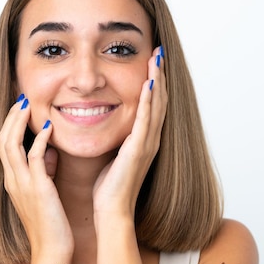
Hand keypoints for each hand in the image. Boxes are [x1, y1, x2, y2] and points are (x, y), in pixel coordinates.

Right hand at [0, 97, 73, 255]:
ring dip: (19, 122)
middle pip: (2, 140)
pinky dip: (39, 139)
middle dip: (11, 117)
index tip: (20, 108)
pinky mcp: (37, 188)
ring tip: (27, 105)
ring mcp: (22, 184)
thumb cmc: (51, 223)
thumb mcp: (44, 192)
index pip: (4, 146)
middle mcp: (13, 180)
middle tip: (21, 99)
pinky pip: (34, 157)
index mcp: (13, 181)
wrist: (52, 250)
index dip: (10, 125)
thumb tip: (48, 152)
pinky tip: (49, 127)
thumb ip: (43, 171)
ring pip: (11, 145)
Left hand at [93, 46, 166, 220]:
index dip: (154, 82)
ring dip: (157, 80)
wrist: (112, 211)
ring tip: (156, 58)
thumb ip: (116, 138)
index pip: (152, 104)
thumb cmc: (110, 188)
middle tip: (159, 51)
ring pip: (155, 105)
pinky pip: (145, 120)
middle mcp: (151, 140)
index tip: (152, 61)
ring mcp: (147, 144)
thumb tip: (104, 121)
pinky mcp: (138, 150)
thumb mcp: (114, 156)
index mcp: (145, 140)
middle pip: (159, 100)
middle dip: (159, 74)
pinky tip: (148, 83)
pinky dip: (147, 100)